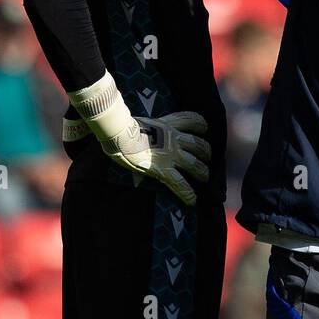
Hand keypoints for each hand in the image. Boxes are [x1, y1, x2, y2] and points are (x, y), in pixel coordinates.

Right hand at [68, 72, 211, 204]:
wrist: (118, 132)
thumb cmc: (119, 124)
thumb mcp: (133, 118)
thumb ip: (134, 121)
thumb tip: (111, 117)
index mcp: (167, 123)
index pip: (191, 119)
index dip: (200, 124)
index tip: (205, 127)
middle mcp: (174, 138)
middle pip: (198, 143)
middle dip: (206, 151)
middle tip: (207, 158)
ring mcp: (171, 154)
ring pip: (195, 164)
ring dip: (202, 171)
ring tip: (205, 177)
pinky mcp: (163, 170)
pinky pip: (180, 183)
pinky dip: (188, 193)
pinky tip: (192, 201)